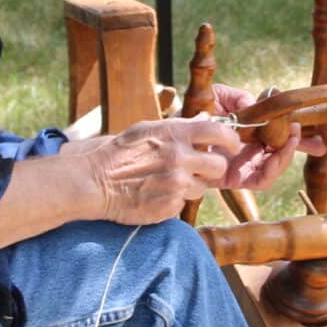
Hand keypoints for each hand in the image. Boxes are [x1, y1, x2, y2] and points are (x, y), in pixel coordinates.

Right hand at [89, 118, 257, 225]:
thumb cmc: (119, 152)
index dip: (231, 140)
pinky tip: (156, 195)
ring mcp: (176, 184)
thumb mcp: (148, 129)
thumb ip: (180, 126)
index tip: (231, 146)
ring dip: (189, 187)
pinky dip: (173, 202)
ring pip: (201, 188)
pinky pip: (183, 205)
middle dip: (211, 169)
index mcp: (175, 134)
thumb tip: (206, 119)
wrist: (94, 181)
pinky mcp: (169, 207)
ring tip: (166, 183)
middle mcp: (180, 158)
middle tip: (198, 170)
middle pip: (218, 166)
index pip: (220, 132)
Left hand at [206, 83, 325, 191]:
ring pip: (275, 168)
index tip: (310, 125)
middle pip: (282, 154)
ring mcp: (243, 166)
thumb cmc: (195, 111)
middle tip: (320, 141)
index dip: (297, 135)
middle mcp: (248, 152)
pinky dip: (273, 167)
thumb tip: (255, 105)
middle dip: (303, 148)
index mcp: (249, 134)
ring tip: (293, 136)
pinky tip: (278, 150)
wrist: (172, 127)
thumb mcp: (220, 96)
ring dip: (288, 154)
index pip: (278, 136)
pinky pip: (260, 180)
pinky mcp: (233, 178)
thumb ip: (239, 98)